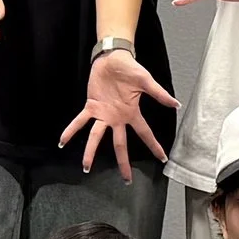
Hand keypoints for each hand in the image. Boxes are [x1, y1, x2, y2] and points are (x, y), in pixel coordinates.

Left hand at [59, 48, 175, 180]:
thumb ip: (160, 94)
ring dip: (90, 152)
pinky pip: (80, 121)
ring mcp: (103, 114)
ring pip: (96, 137)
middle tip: (126, 180)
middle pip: (120, 145)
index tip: (162, 159)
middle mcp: (117, 118)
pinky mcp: (91, 106)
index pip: (145, 134)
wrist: (113, 57)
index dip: (154, 147)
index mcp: (131, 114)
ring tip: (86, 168)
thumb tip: (176, 104)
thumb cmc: (130, 68)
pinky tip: (62, 141)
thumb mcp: (146, 81)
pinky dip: (71, 130)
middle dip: (123, 162)